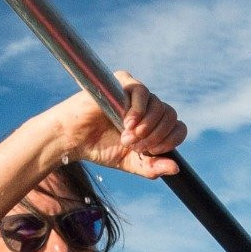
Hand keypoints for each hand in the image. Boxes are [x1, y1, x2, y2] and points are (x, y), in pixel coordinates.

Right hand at [46, 72, 186, 179]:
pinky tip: (127, 123)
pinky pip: (142, 91)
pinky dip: (139, 111)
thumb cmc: (99, 148)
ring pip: (159, 106)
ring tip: (126, 138)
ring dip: (146, 127)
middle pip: (171, 115)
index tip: (151, 152)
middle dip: (156, 136)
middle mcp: (148, 106)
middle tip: (135, 146)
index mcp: (153, 122)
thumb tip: (176, 168)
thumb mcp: (131, 163)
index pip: (178, 127)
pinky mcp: (122, 83)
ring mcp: (135, 93)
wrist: (72, 139)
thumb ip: (152, 167)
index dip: (169, 141)